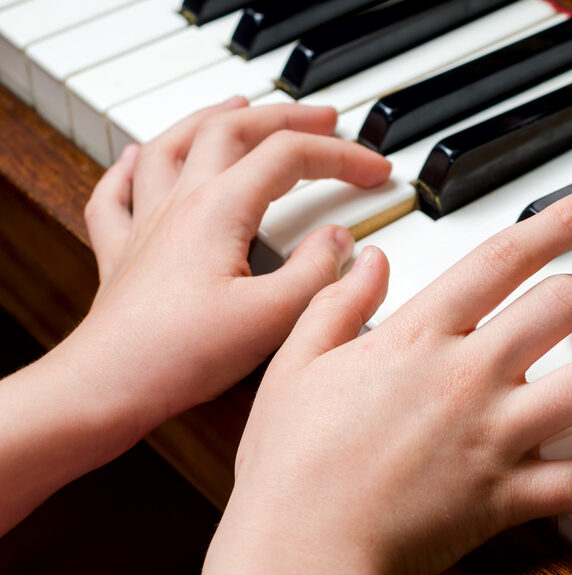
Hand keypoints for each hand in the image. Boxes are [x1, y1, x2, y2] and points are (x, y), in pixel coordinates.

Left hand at [73, 97, 390, 453]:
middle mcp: (180, 202)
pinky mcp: (123, 253)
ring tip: (241, 104)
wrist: (108, 385)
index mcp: (220, 208)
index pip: (291, 156)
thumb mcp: (274, 317)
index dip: (341, 155)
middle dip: (287, 117)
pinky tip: (140, 155)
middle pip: (234, 130)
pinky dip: (132, 164)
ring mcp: (146, 223)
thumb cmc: (182, 354)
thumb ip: (317, 272)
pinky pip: (117, 192)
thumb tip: (337, 240)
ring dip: (213, 117)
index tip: (377, 171)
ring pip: (174, 144)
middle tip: (326, 118)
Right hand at [200, 189, 571, 574]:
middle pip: (557, 310)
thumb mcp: (296, 362)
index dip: (556, 224)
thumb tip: (367, 255)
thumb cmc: (291, 463)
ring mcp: (494, 435)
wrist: (301, 548)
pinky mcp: (507, 494)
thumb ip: (336, 300)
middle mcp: (467, 375)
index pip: (501, 259)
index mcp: (417, 337)